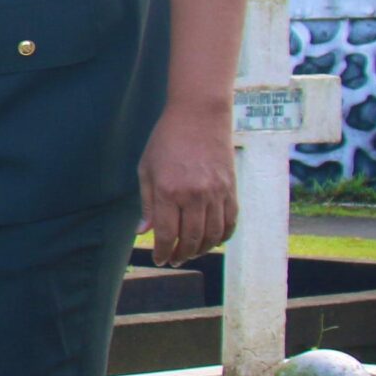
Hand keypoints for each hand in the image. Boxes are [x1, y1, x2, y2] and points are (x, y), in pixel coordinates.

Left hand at [139, 99, 236, 267]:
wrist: (199, 116)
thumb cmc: (166, 141)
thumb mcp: (146, 169)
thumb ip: (147, 203)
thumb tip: (144, 232)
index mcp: (168, 191)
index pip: (166, 234)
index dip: (162, 251)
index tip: (159, 260)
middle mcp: (194, 195)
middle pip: (191, 239)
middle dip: (180, 255)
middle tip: (173, 259)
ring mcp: (216, 193)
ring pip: (212, 235)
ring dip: (201, 250)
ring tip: (190, 253)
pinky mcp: (231, 189)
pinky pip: (230, 222)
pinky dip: (222, 236)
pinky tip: (211, 240)